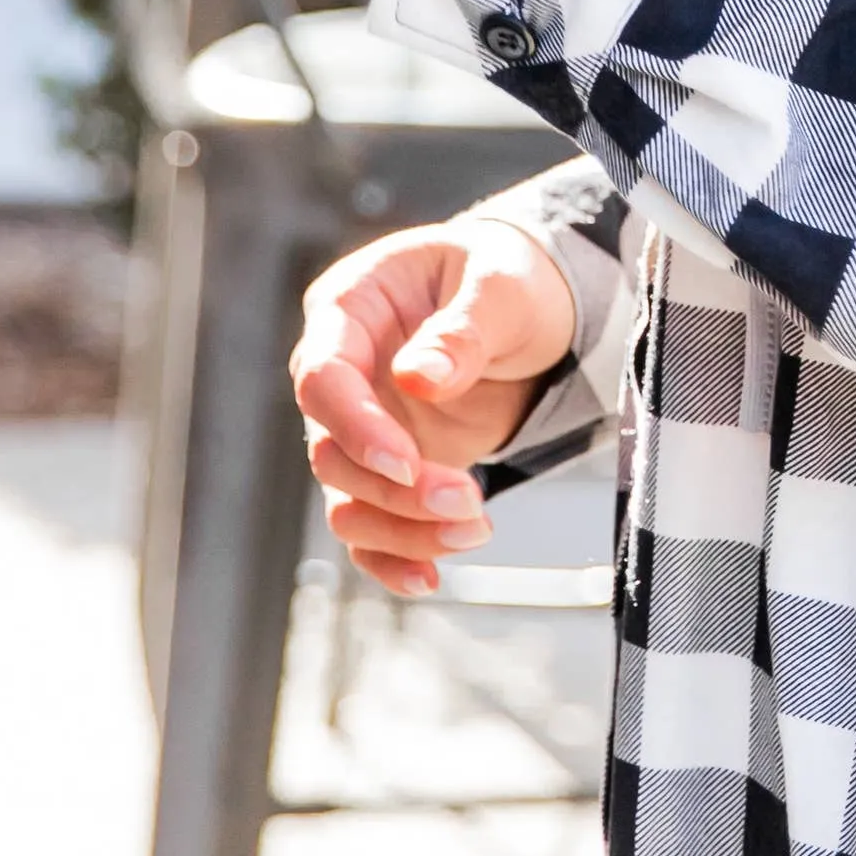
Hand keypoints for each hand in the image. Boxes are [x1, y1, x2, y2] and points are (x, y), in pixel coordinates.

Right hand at [289, 211, 579, 596]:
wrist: (532, 308)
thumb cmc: (508, 277)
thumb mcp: (501, 285)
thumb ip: (462, 329)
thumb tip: (418, 380)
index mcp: (351, 307)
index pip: (323, 376)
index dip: (356, 426)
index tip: (405, 462)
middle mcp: (344, 371)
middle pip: (330, 449)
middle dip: (395, 489)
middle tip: (468, 501)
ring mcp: (363, 424)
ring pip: (347, 497)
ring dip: (402, 528)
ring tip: (477, 530)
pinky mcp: (389, 468)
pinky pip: (369, 525)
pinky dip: (392, 556)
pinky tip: (428, 578)